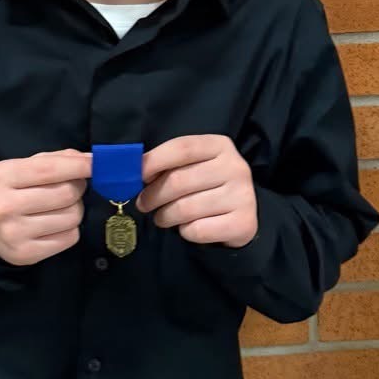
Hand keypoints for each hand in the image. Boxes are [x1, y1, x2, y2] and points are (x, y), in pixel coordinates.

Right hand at [0, 149, 91, 265]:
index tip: (97, 164)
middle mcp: (5, 205)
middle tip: (74, 187)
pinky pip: (70, 238)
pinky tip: (56, 225)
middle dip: (78, 188)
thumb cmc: (13, 190)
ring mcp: (14, 233)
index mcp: (3, 176)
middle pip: (66, 194)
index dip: (77, 166)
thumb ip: (56, 160)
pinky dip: (71, 229)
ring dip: (76, 209)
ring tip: (62, 207)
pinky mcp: (26, 254)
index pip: (49, 169)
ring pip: (72, 217)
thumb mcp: (25, 167)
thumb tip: (89, 160)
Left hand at [135, 135, 256, 247]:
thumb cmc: (206, 185)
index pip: (182, 148)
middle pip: (179, 180)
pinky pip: (198, 230)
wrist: (239, 215)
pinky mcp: (244, 224)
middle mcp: (235, 167)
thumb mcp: (192, 165)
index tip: (137, 175)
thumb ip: (169, 163)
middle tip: (143, 204)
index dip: (154, 161)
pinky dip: (185, 232)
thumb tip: (135, 170)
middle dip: (153, 195)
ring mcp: (243, 196)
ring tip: (162, 217)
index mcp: (220, 145)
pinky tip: (186, 228)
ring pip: (185, 209)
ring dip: (165, 216)